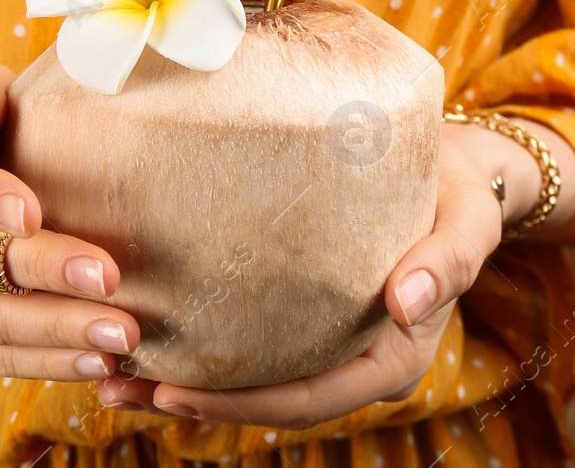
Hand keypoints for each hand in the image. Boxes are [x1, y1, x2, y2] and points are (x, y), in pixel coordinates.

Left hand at [92, 126, 521, 427]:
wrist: (459, 170)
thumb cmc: (462, 189)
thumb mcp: (469, 217)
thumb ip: (448, 259)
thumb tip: (405, 302)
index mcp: (392, 355)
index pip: (306, 397)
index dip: (237, 404)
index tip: (174, 392)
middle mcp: (353, 360)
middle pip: (263, 400)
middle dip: (189, 401)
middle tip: (112, 386)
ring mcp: (326, 341)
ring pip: (247, 379)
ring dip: (178, 382)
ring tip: (105, 375)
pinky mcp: (302, 315)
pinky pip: (247, 343)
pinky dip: (194, 346)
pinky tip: (139, 329)